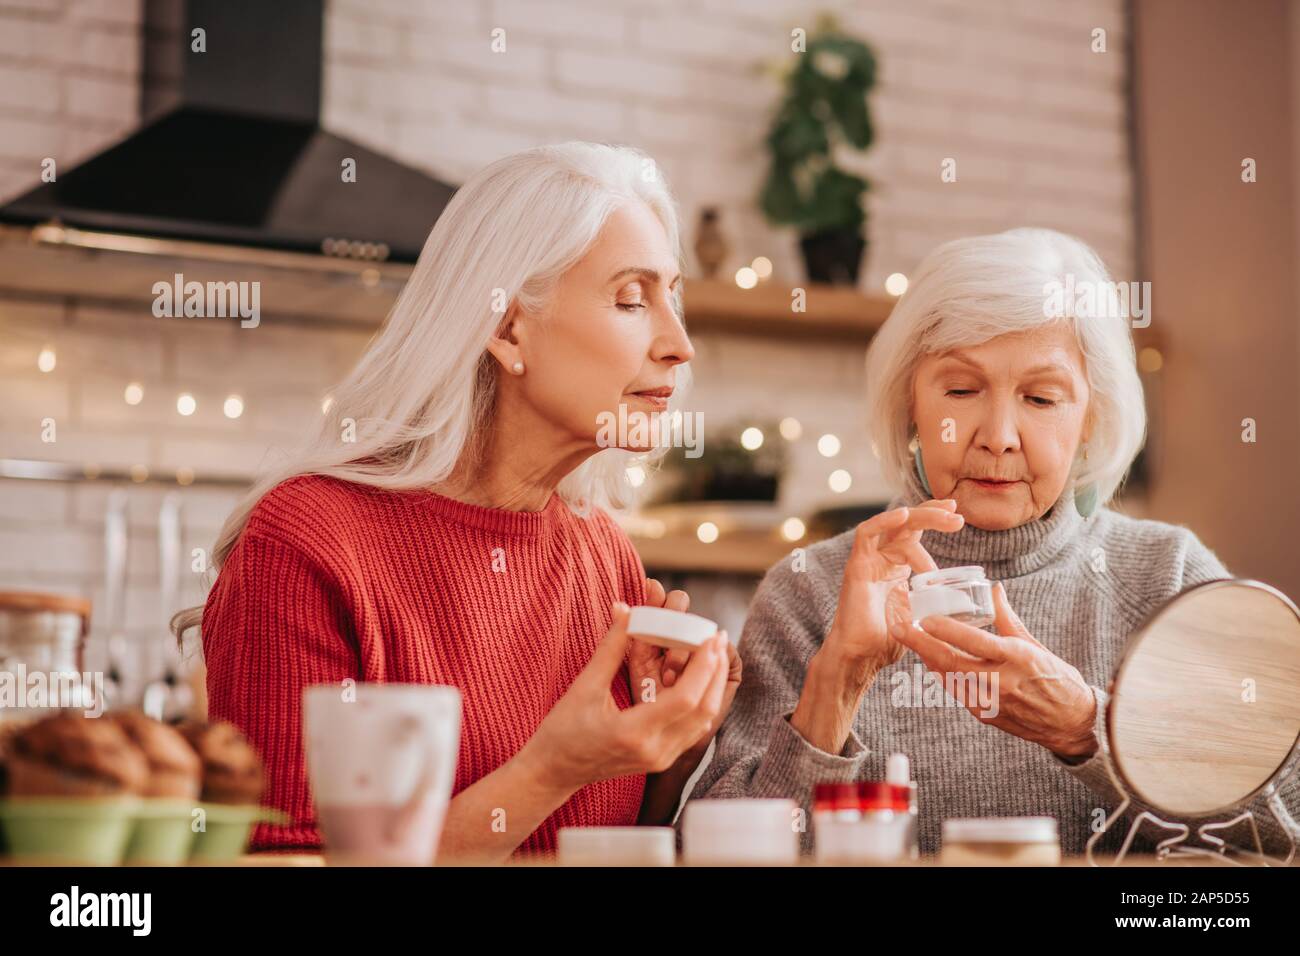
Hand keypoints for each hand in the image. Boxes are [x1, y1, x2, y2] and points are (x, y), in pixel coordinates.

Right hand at [522, 602, 730, 793]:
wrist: (554, 771)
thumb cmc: (561, 731)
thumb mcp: (584, 687)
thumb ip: (610, 648)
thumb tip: (625, 610)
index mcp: (634, 732)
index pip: (685, 698)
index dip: (703, 665)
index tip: (710, 636)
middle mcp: (654, 751)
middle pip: (703, 709)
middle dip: (714, 671)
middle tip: (717, 637)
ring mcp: (660, 759)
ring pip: (702, 721)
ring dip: (711, 685)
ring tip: (712, 653)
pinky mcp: (661, 759)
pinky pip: (692, 729)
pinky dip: (701, 701)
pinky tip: (699, 678)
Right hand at [823, 499, 964, 677]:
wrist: (861, 657)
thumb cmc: (886, 642)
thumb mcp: (919, 616)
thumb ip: (934, 604)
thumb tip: (963, 604)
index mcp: (895, 568)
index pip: (914, 533)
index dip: (934, 520)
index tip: (958, 516)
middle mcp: (881, 560)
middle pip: (907, 524)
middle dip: (934, 515)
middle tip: (959, 516)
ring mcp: (868, 561)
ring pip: (893, 525)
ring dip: (922, 518)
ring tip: (949, 520)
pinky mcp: (857, 566)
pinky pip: (866, 534)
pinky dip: (885, 521)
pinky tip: (904, 515)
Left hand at [889, 581, 1098, 758]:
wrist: (1071, 724)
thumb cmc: (1058, 680)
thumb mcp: (1036, 646)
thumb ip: (1009, 619)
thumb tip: (994, 590)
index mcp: (1018, 659)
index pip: (975, 642)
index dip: (947, 631)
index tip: (925, 618)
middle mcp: (1001, 682)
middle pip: (951, 662)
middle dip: (920, 644)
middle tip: (898, 627)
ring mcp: (991, 702)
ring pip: (947, 677)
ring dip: (926, 657)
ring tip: (908, 637)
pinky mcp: (984, 716)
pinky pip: (955, 690)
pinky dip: (941, 673)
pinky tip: (930, 659)